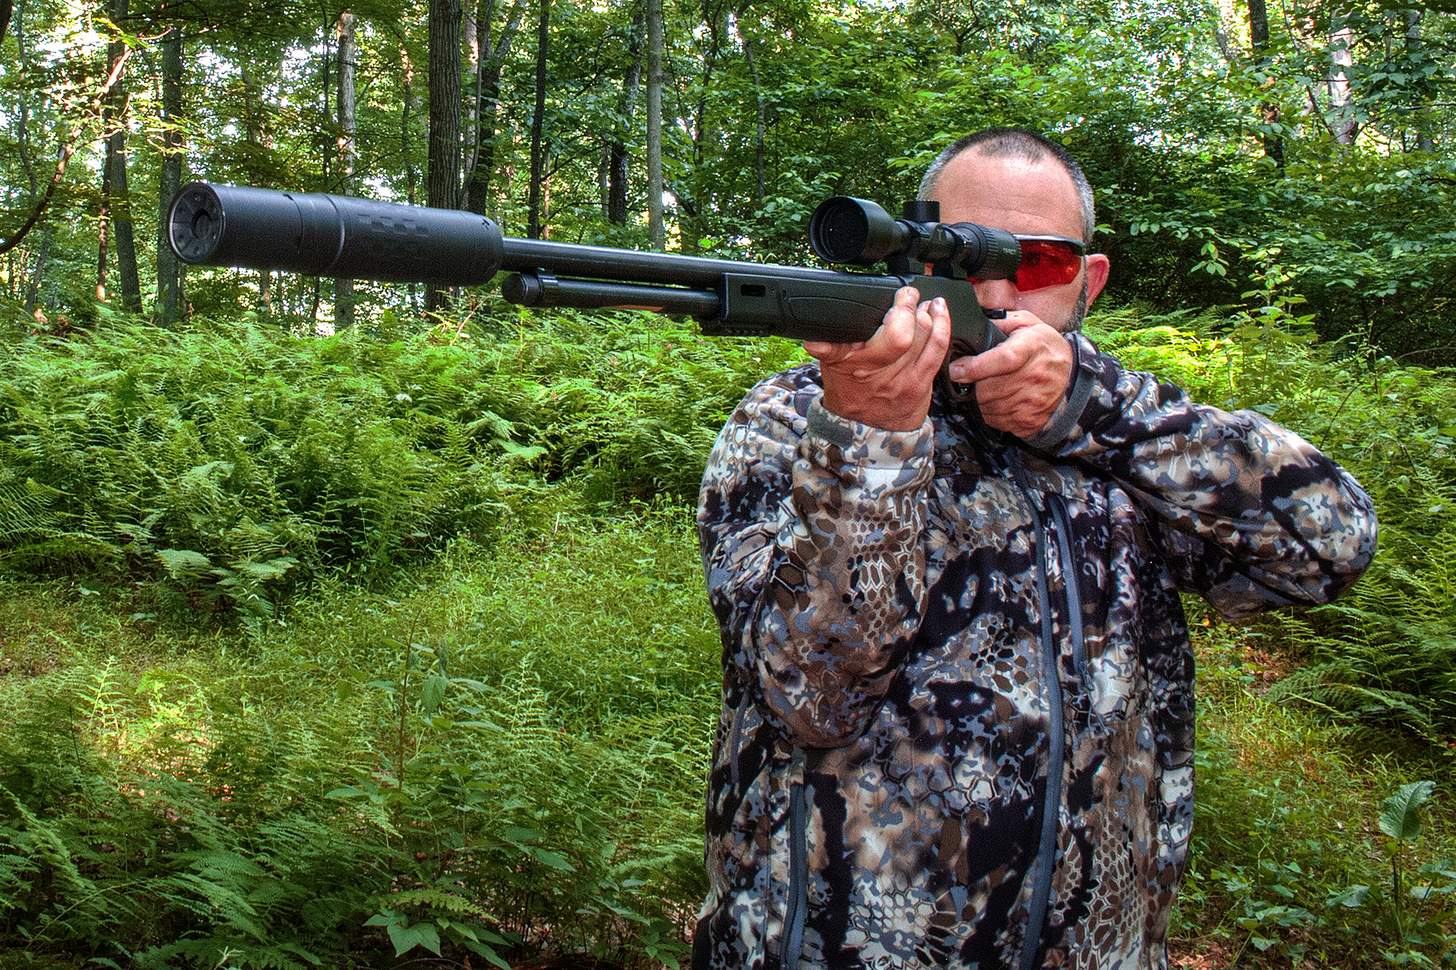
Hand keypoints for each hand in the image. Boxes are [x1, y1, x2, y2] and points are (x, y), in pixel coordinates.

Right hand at [804, 286, 950, 431]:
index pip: (864, 333)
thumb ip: (827, 346)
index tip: (893, 294)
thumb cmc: (851, 392)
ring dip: (926, 313)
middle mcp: (876, 369)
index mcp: (849, 361)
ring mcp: (902, 377)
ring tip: (923, 303)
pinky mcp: (922, 381)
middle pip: (902, 329)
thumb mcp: (830, 367)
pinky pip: (938, 347)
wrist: (869, 428)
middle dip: (908, 305)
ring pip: (924, 334)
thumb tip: (811, 336)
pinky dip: (943, 324)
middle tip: (908, 295)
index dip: (885, 311)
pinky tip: (939, 312)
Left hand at [947, 311, 1072, 438]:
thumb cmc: (1045, 348)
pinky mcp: (1029, 421)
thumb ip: (1001, 320)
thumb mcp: (1028, 324)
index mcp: (1033, 347)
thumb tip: (974, 324)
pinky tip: (992, 401)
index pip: (1002, 359)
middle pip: (990, 388)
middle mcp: (1035, 377)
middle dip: (970, 385)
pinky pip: (997, 421)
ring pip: (990, 407)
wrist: (1071, 378)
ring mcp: (1033, 402)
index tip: (956, 370)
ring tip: (978, 388)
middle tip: (963, 379)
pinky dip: (988, 413)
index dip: (975, 367)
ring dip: (977, 400)